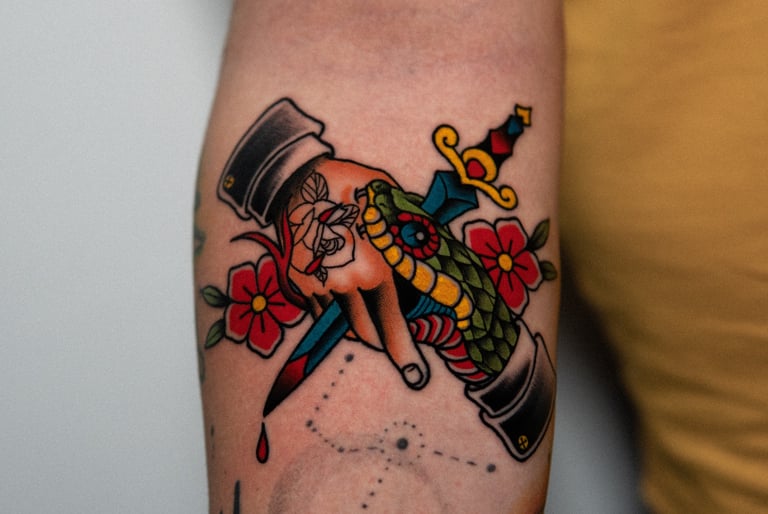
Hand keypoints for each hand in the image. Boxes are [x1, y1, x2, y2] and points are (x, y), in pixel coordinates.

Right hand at [280, 157, 429, 388]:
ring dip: (357, 320)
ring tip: (362, 291)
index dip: (404, 352)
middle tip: (392, 337)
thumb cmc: (354, 186)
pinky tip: (338, 275)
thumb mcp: (391, 205)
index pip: (391, 323)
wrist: (297, 178)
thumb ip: (409, 238)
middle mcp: (344, 284)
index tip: (415, 374)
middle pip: (367, 333)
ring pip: (343, 322)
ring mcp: (318, 286)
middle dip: (381, 338)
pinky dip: (334, 304)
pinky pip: (322, 309)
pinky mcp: (299, 283)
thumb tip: (431, 259)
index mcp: (373, 268)